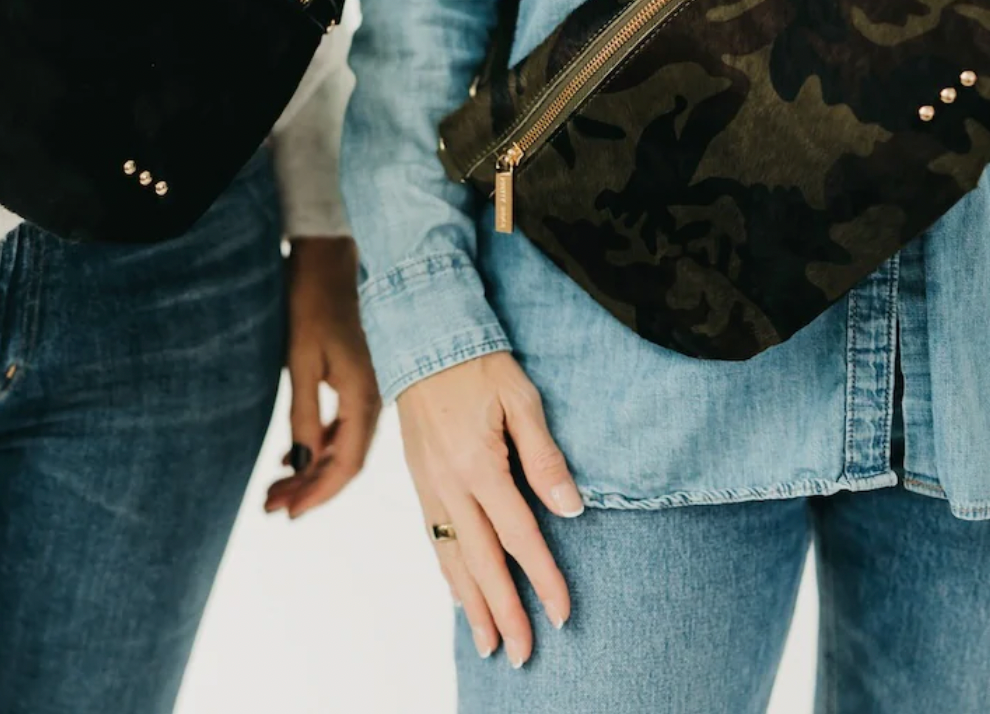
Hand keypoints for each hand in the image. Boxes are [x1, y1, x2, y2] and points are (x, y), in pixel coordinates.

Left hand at [264, 237, 379, 518]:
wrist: (327, 258)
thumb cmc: (310, 302)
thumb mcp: (301, 360)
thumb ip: (304, 415)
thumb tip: (303, 467)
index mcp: (365, 396)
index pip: (348, 465)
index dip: (318, 494)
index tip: (287, 514)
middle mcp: (373, 397)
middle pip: (346, 461)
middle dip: (310, 489)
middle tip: (271, 507)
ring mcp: (367, 388)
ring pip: (343, 445)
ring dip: (312, 470)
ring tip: (275, 489)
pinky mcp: (355, 378)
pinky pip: (342, 426)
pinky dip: (318, 446)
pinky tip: (293, 457)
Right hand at [397, 352, 581, 667]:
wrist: (423, 336)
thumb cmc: (478, 362)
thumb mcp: (521, 398)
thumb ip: (545, 456)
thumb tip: (571, 508)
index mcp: (479, 464)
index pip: (519, 536)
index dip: (542, 578)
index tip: (562, 614)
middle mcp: (449, 483)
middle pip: (481, 561)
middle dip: (504, 611)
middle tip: (520, 653)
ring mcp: (429, 483)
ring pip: (452, 557)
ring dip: (471, 603)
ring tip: (486, 642)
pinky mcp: (418, 478)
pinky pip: (433, 536)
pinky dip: (448, 571)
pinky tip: (458, 592)